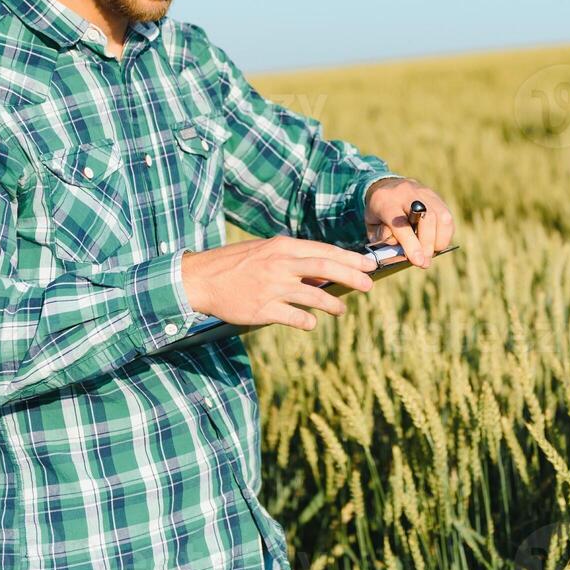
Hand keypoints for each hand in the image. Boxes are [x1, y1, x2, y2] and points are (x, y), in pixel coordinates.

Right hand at [180, 236, 379, 331]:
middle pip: (327, 268)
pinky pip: (296, 318)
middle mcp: (280, 265)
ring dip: (333, 304)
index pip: (324, 250)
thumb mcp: (264, 251)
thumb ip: (293, 260)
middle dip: (352, 276)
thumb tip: (324, 273)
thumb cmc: (235, 264)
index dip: (350, 258)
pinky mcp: (264, 310)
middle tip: (368, 285)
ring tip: (341, 310)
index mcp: (281, 247)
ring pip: (315, 295)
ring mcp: (272, 287)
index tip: (368, 265)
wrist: (201, 279)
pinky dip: (308, 321)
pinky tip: (311, 322)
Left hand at [363, 176, 455, 268]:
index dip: (411, 244)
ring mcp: (423, 191)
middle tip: (424, 261)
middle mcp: (406, 192)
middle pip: (425, 218)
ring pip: (440, 216)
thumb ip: (383, 239)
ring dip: (439, 239)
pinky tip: (437, 242)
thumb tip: (403, 250)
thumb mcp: (371, 226)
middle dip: (427, 244)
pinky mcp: (434, 195)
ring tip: (432, 252)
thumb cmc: (378, 212)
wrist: (385, 186)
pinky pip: (447, 215)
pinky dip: (446, 233)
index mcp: (385, 201)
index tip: (418, 261)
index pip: (401, 224)